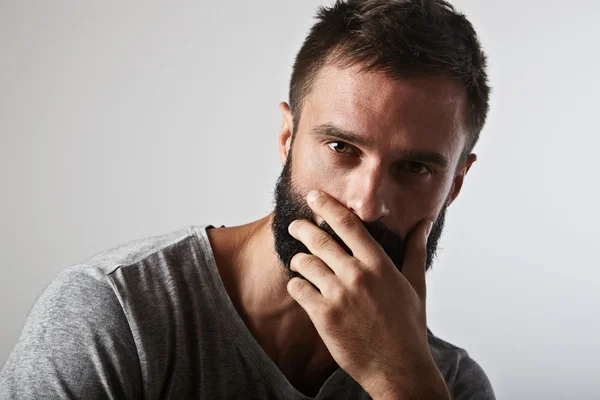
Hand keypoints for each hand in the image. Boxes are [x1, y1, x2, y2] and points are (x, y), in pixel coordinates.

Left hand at [286, 190, 448, 398]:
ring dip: (298, 259)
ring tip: (300, 262)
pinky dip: (296, 284)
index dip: (328, 206)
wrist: (399, 369)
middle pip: (320, 240)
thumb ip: (415, 250)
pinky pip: (298, 289)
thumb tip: (425, 223)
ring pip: (305, 263)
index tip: (314, 196)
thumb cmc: (409, 327)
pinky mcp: (324, 317)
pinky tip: (301, 287)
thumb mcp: (416, 285)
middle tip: (296, 225)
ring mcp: (339, 296)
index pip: (348, 224)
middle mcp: (357, 275)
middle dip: (303, 228)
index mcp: (379, 264)